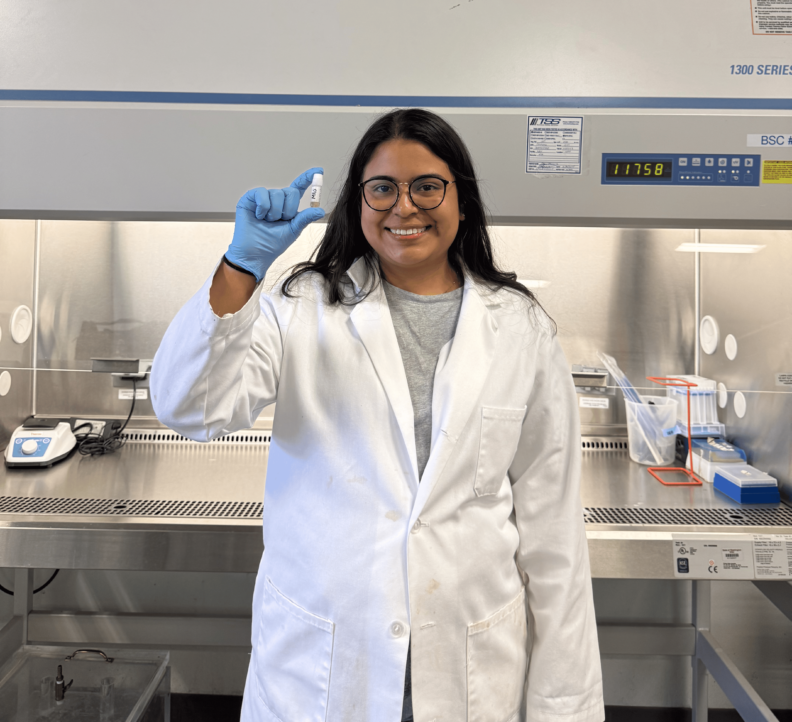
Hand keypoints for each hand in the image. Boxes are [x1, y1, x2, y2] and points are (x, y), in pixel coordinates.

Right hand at [225, 167, 324, 281]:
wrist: (256, 253)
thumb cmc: (273, 244)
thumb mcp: (293, 230)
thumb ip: (305, 218)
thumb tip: (320, 210)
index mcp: (287, 206)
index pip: (298, 188)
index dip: (308, 178)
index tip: (319, 171)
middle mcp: (276, 199)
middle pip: (290, 191)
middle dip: (288, 210)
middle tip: (279, 221)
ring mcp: (263, 198)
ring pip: (277, 193)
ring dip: (274, 212)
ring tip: (267, 221)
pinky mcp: (250, 198)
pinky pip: (262, 194)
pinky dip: (263, 207)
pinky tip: (258, 216)